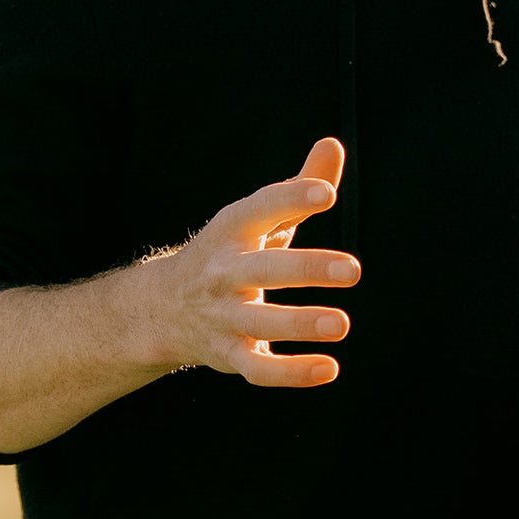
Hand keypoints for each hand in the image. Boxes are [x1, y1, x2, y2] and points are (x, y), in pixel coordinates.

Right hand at [132, 138, 360, 387]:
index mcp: (232, 230)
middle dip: (307, 268)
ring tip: (342, 323)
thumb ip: (299, 187)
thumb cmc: (230, 255)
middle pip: (263, 269)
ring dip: (300, 324)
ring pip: (260, 322)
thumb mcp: (257, 220)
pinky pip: (258, 369)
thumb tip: (333, 145)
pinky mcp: (230, 355)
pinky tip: (329, 368)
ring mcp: (223, 316)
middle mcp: (223, 272)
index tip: (326, 194)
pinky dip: (291, 374)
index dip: (291, 199)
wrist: (164, 308)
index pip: (260, 209)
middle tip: (354, 269)